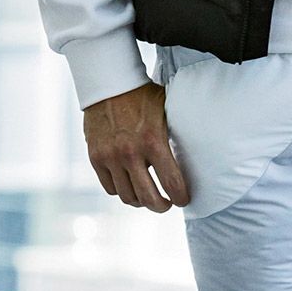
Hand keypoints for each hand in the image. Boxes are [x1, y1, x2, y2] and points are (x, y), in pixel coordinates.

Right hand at [82, 81, 190, 211]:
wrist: (109, 84)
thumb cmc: (143, 96)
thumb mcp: (166, 110)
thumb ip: (175, 134)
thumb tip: (196, 153)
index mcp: (153, 141)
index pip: (172, 184)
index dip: (181, 198)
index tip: (184, 200)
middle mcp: (130, 153)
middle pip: (148, 198)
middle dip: (161, 207)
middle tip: (167, 204)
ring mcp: (110, 157)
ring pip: (128, 196)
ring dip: (141, 201)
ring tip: (148, 197)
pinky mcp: (95, 158)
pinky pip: (110, 188)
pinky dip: (122, 191)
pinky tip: (130, 185)